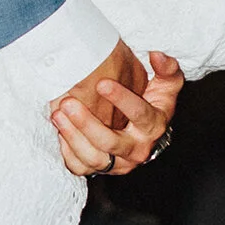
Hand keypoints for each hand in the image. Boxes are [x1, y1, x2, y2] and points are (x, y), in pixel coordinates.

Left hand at [49, 42, 183, 178]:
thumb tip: (156, 54)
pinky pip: (81, 167)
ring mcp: (119, 163)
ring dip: (73, 137)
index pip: (139, 115)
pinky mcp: (102, 169)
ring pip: (94, 158)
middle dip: (87, 123)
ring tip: (58, 115)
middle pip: (110, 142)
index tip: (101, 83)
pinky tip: (59, 131)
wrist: (147, 133)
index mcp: (153, 127)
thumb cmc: (154, 102)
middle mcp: (137, 149)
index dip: (121, 99)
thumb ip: (166, 68)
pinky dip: (67, 152)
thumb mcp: (167, 85)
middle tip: (68, 102)